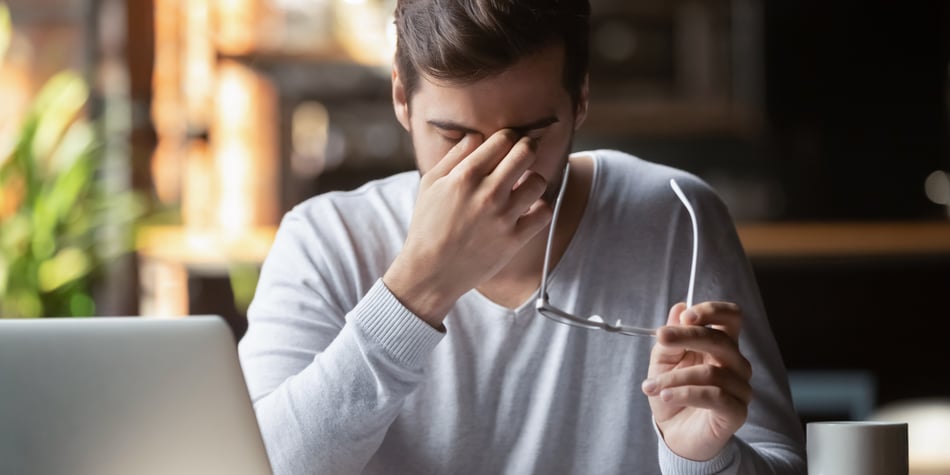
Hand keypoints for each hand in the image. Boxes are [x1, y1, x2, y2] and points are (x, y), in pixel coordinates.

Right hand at [383, 130, 551, 325]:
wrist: (431, 271)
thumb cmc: (428, 225)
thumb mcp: (431, 183)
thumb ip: (455, 155)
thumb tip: (478, 135)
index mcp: (466, 175)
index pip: (503, 139)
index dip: (509, 137)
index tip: (508, 143)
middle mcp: (487, 193)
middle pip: (525, 153)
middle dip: (527, 148)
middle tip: (524, 154)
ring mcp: (503, 217)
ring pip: (538, 181)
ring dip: (533, 179)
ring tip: (523, 185)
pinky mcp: (514, 239)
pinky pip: (544, 213)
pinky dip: (540, 207)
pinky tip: (528, 208)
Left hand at [641, 301, 752, 460]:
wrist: (674, 432)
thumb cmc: (673, 392)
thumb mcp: (663, 362)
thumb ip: (671, 338)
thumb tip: (679, 308)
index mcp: (721, 344)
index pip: (731, 317)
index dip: (712, 311)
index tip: (686, 316)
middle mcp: (736, 363)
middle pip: (721, 340)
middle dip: (687, 336)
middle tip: (661, 338)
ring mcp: (740, 388)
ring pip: (711, 372)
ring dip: (674, 377)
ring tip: (650, 385)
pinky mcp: (736, 412)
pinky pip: (714, 396)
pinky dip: (684, 394)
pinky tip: (665, 396)